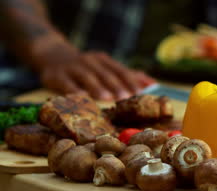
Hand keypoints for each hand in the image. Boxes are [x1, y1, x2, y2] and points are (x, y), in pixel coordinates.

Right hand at [40, 50, 154, 100]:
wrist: (52, 55)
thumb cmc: (87, 68)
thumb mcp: (106, 67)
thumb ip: (128, 75)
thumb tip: (153, 84)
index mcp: (104, 61)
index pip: (120, 70)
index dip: (130, 80)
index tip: (141, 92)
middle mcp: (90, 62)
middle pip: (105, 74)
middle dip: (117, 85)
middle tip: (126, 97)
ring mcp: (72, 68)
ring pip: (87, 77)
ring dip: (97, 87)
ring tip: (107, 97)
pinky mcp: (56, 76)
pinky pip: (66, 83)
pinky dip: (73, 90)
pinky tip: (81, 97)